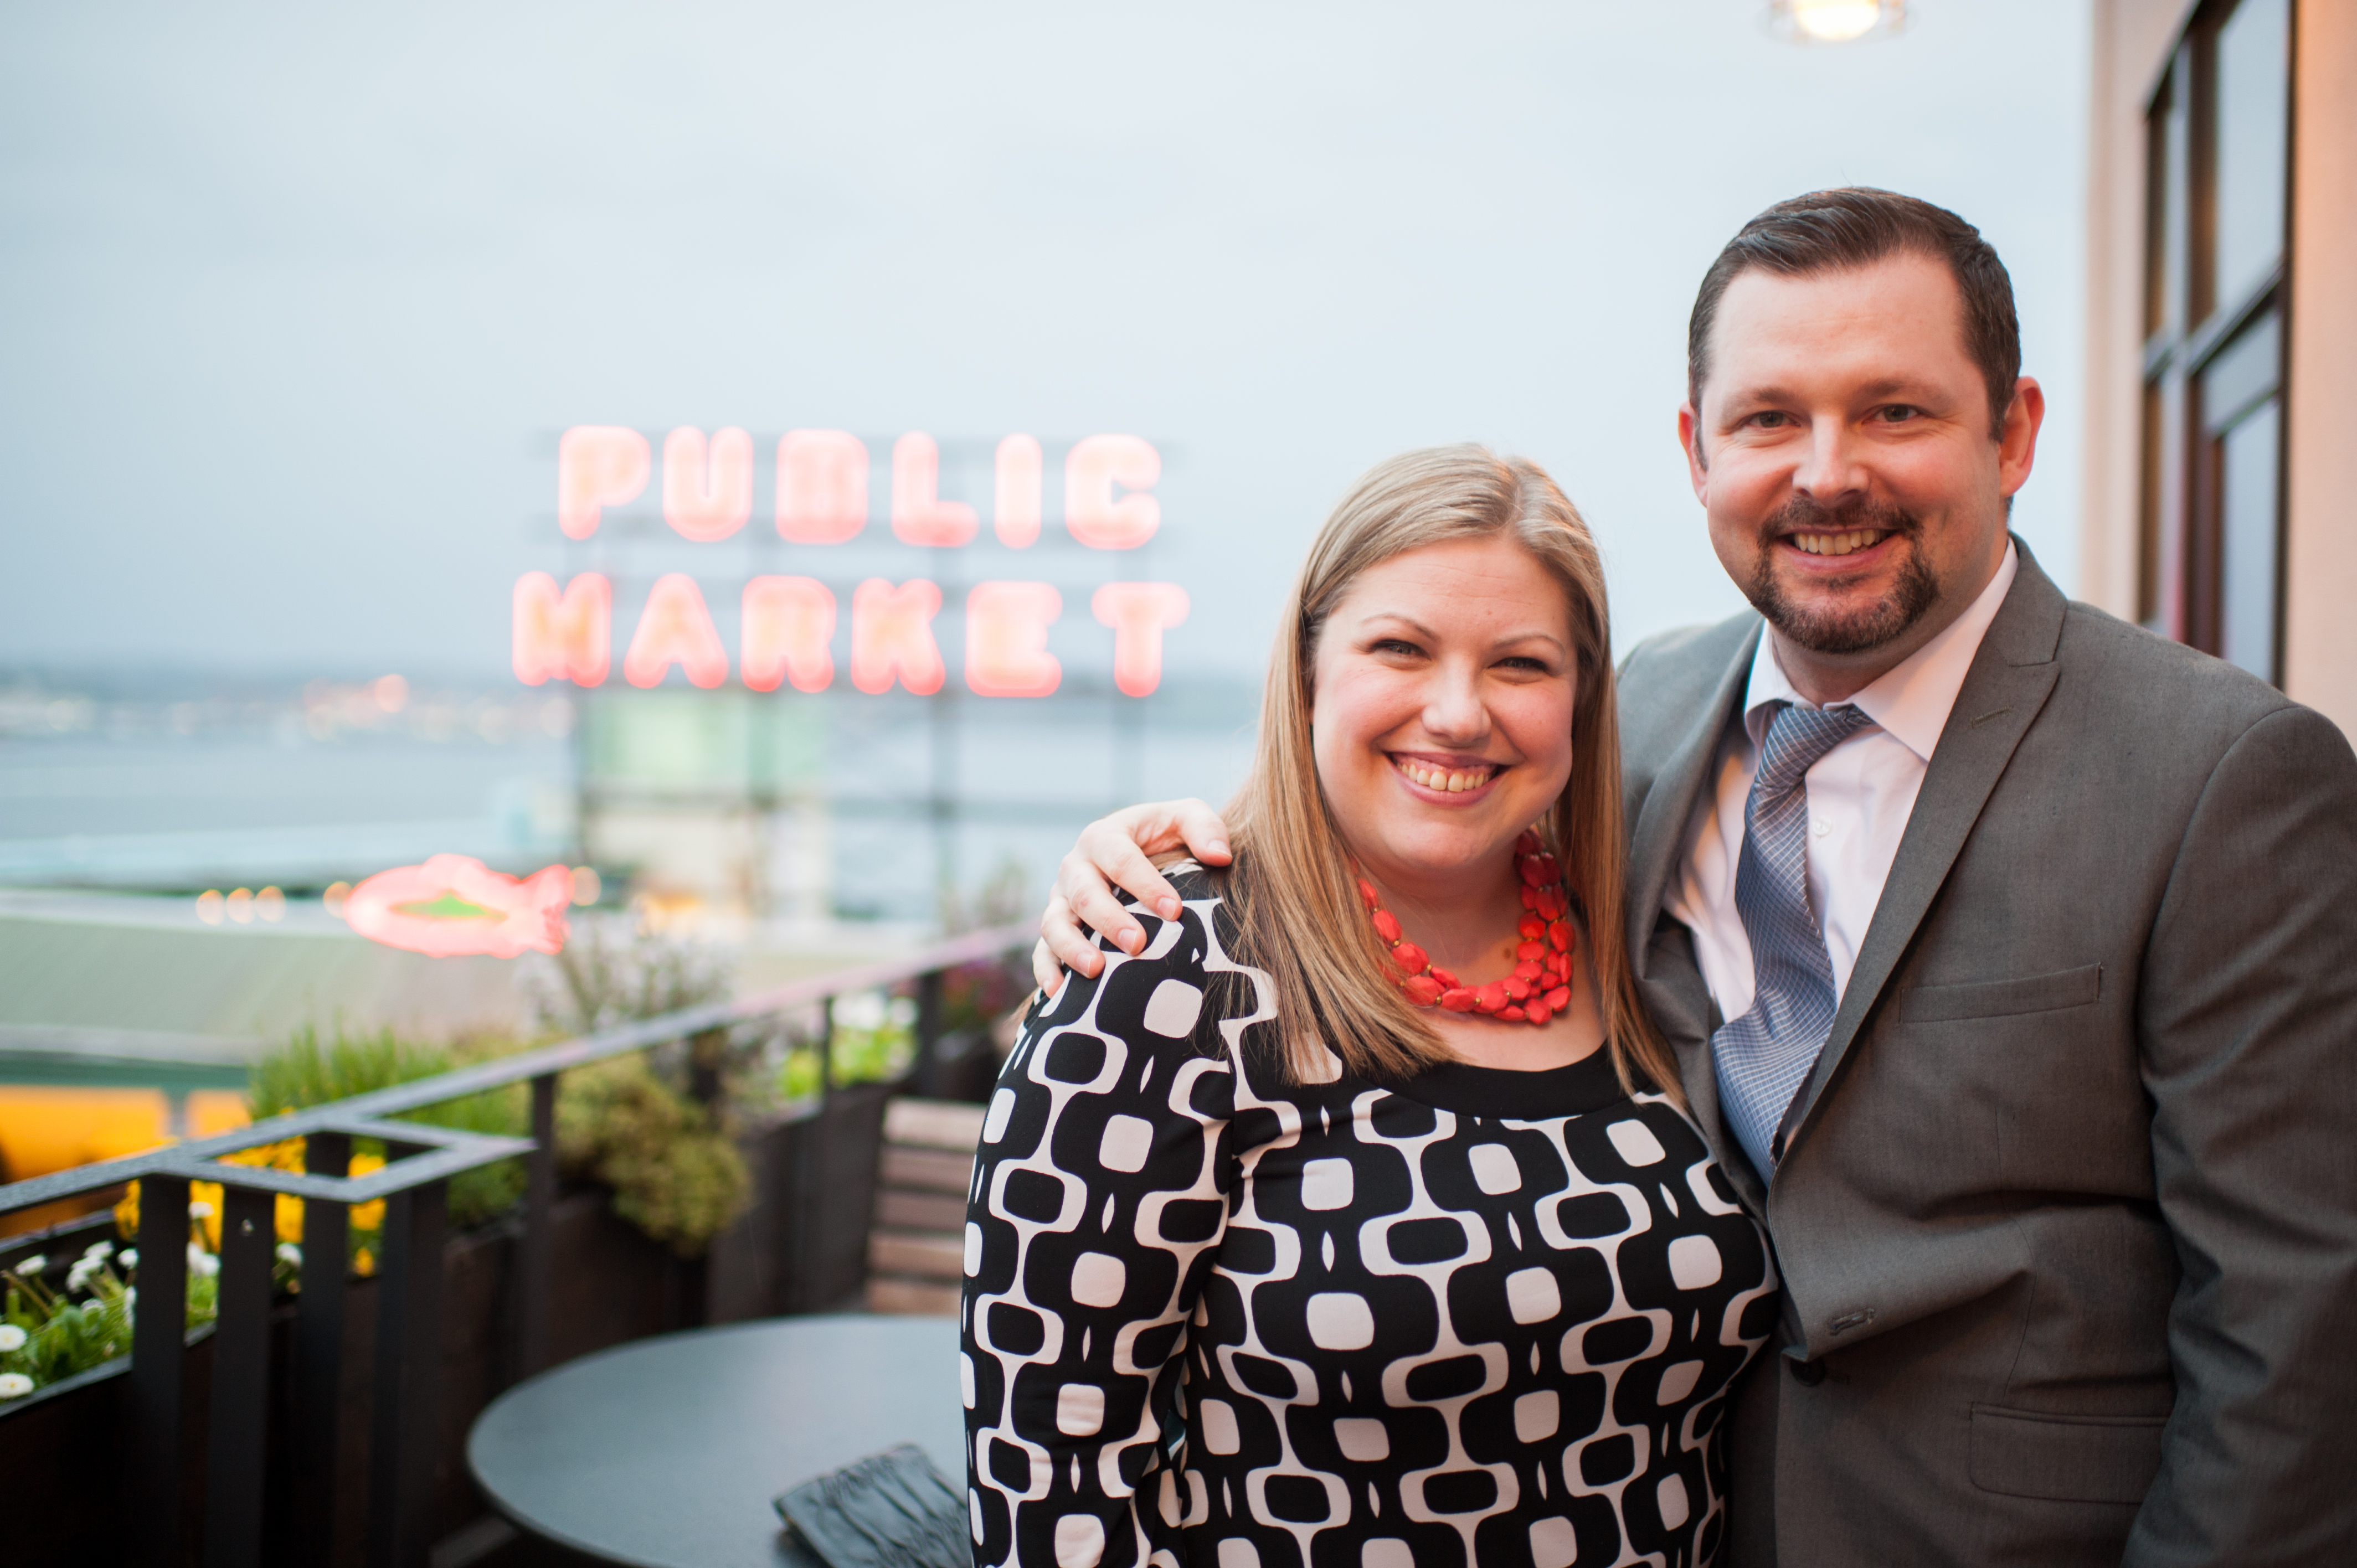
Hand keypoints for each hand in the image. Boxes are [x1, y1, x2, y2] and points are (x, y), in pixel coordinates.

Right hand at [1030, 799, 1233, 992]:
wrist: (1142, 857)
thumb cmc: (1166, 839)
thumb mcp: (1186, 819)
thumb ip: (1205, 828)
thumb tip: (1220, 857)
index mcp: (1104, 837)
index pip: (1121, 859)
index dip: (1145, 885)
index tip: (1174, 911)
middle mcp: (1076, 867)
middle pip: (1085, 894)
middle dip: (1109, 920)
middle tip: (1138, 944)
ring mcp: (1060, 900)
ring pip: (1055, 923)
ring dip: (1072, 947)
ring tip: (1097, 969)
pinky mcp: (1055, 929)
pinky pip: (1041, 952)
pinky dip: (1046, 971)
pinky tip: (1059, 993)